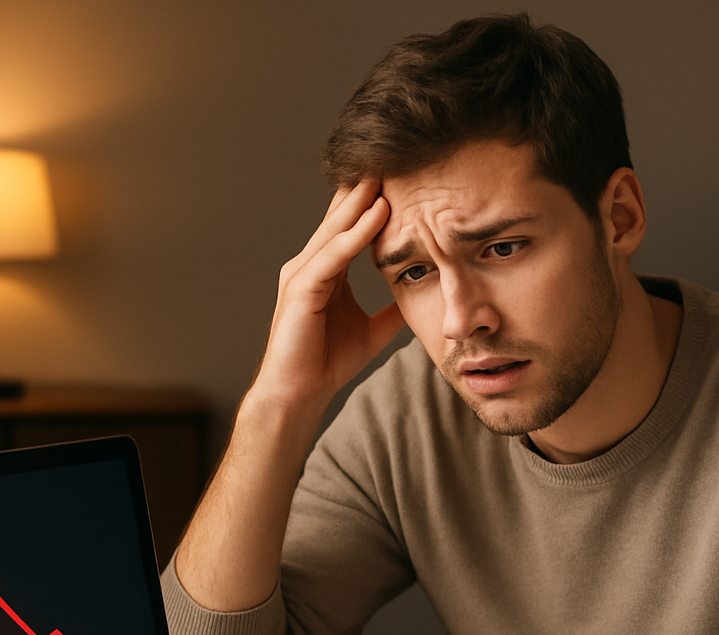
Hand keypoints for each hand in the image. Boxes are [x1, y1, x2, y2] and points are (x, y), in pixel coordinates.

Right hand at [254, 180, 408, 410]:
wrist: (298, 394)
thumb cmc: (326, 363)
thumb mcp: (372, 330)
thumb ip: (391, 311)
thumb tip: (419, 300)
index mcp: (325, 271)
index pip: (350, 227)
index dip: (372, 202)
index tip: (401, 178)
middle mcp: (309, 265)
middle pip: (340, 217)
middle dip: (365, 188)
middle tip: (392, 156)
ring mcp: (301, 273)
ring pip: (336, 229)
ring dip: (362, 200)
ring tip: (387, 172)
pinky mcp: (301, 289)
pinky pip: (333, 254)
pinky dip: (355, 233)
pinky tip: (377, 214)